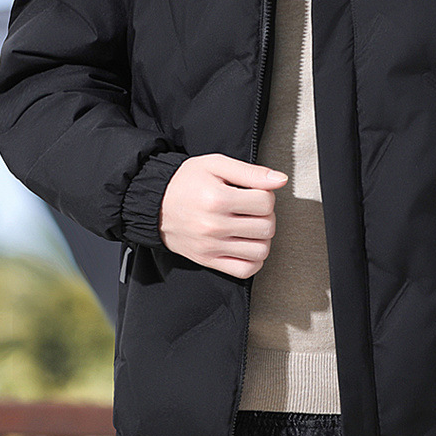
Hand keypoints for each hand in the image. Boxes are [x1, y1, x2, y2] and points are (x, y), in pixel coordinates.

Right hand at [159, 152, 288, 278]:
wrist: (155, 203)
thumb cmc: (186, 181)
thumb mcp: (216, 165)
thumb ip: (250, 171)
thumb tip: (280, 180)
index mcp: (217, 198)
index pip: (265, 202)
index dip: (266, 194)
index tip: (254, 192)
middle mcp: (214, 226)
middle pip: (266, 227)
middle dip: (266, 215)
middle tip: (253, 208)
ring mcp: (211, 247)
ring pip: (260, 251)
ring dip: (263, 238)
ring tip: (251, 226)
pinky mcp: (208, 260)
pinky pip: (245, 270)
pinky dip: (254, 260)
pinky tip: (247, 244)